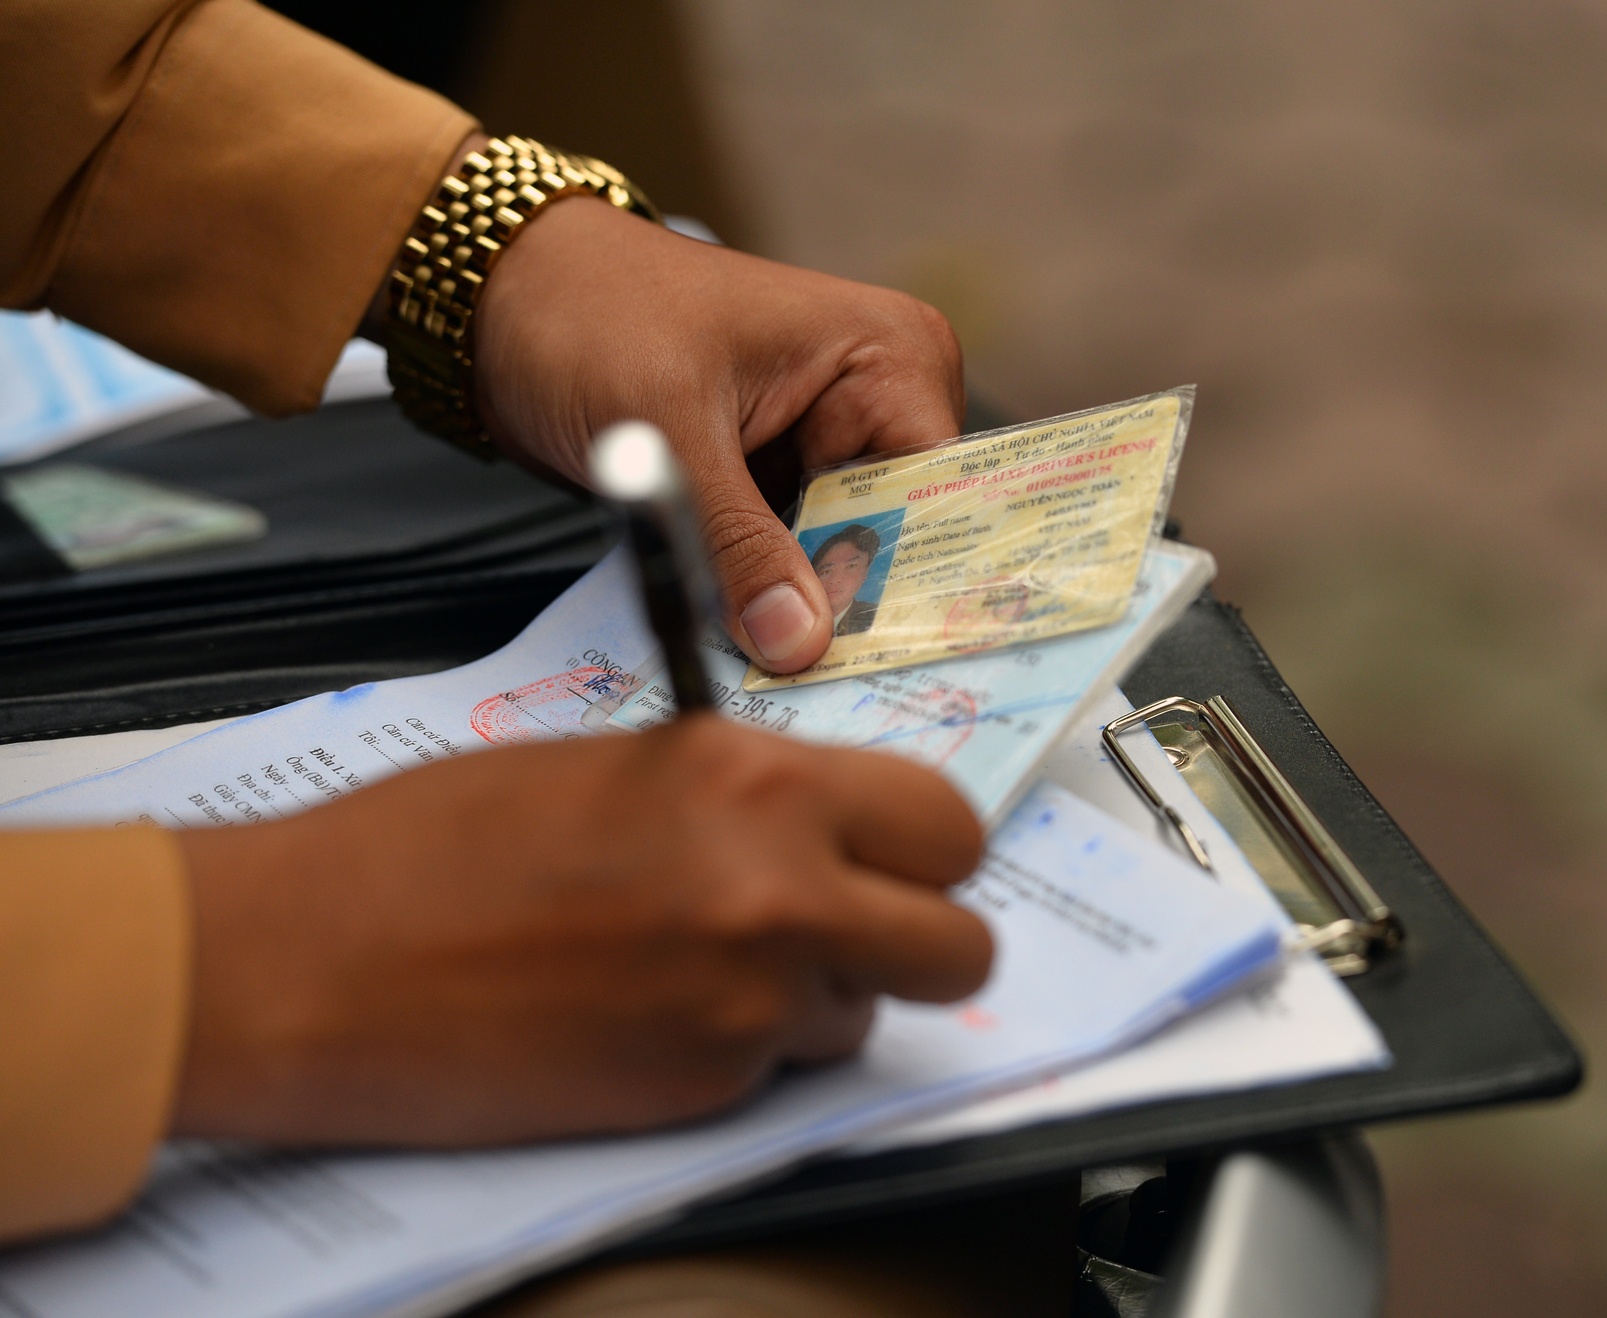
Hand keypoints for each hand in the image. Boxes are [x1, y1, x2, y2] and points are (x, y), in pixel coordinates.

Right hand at [172, 719, 989, 1145]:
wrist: (313, 962)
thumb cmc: (433, 844)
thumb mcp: (621, 767)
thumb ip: (744, 793)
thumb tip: (821, 825)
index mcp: (755, 783)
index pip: (946, 823)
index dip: (925, 849)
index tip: (895, 859)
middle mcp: (777, 893)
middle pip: (958, 945)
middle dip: (915, 939)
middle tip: (852, 929)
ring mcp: (746, 1006)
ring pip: (866, 1015)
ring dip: (814, 999)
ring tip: (701, 967)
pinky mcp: (701, 1092)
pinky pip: (779, 1072)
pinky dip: (737, 1051)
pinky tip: (645, 1014)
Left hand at [466, 170, 962, 673]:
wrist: (501, 295)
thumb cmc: (589, 313)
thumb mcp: (669, 435)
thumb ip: (739, 545)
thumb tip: (799, 643)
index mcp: (889, 355)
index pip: (937, 496)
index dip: (908, 581)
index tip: (882, 663)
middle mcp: (878, 398)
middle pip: (895, 536)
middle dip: (848, 607)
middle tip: (816, 683)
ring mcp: (827, 440)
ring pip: (839, 558)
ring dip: (800, 610)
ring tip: (779, 670)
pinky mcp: (776, 476)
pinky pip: (790, 555)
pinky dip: (764, 595)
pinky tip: (749, 641)